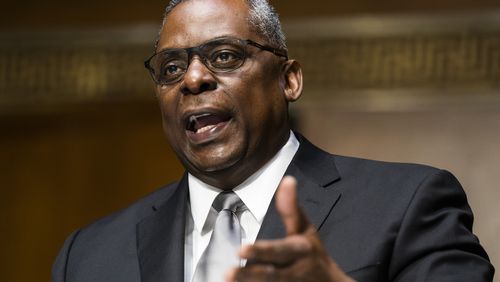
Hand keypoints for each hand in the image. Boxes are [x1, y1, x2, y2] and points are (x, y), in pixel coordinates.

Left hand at [226, 176, 354, 281]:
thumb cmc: (313, 254)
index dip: (262, 251)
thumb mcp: (306, 229)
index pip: (280, 250)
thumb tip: (287, 180)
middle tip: (229, 272)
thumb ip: (292, 209)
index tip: (242, 249)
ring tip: (228, 278)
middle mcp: (295, 271)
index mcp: (300, 250)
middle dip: (250, 274)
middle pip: (271, 274)